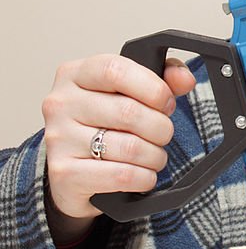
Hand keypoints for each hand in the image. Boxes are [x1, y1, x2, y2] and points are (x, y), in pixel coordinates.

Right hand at [41, 55, 195, 241]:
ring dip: (155, 156)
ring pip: (130, 147)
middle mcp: (60, 104)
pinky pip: (123, 175)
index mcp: (75, 75)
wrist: (74, 174)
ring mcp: (58, 139)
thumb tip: (184, 78)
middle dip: (160, 127)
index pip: (116, 70)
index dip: (153, 88)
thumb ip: (162, 79)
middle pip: (129, 112)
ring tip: (153, 156)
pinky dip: (144, 177)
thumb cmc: (104, 126)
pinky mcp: (65, 174)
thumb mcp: (131, 93)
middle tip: (162, 134)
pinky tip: (143, 175)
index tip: (166, 103)